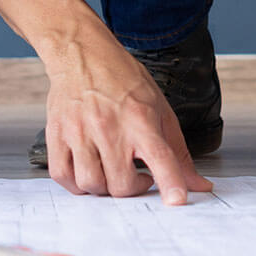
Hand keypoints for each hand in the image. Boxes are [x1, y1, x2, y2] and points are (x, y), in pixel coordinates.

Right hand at [43, 37, 213, 204]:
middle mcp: (109, 127)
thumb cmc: (122, 79)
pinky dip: (76, 183)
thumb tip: (198, 184)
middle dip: (134, 188)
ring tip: (111, 172)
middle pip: (121, 183)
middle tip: (137, 175)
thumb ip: (178, 151)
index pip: (160, 157)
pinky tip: (88, 171)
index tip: (177, 201)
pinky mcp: (57, 134)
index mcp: (140, 118)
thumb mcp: (160, 108)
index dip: (170, 183)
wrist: (82, 54)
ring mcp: (79, 131)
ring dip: (104, 188)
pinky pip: (63, 176)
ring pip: (91, 184)